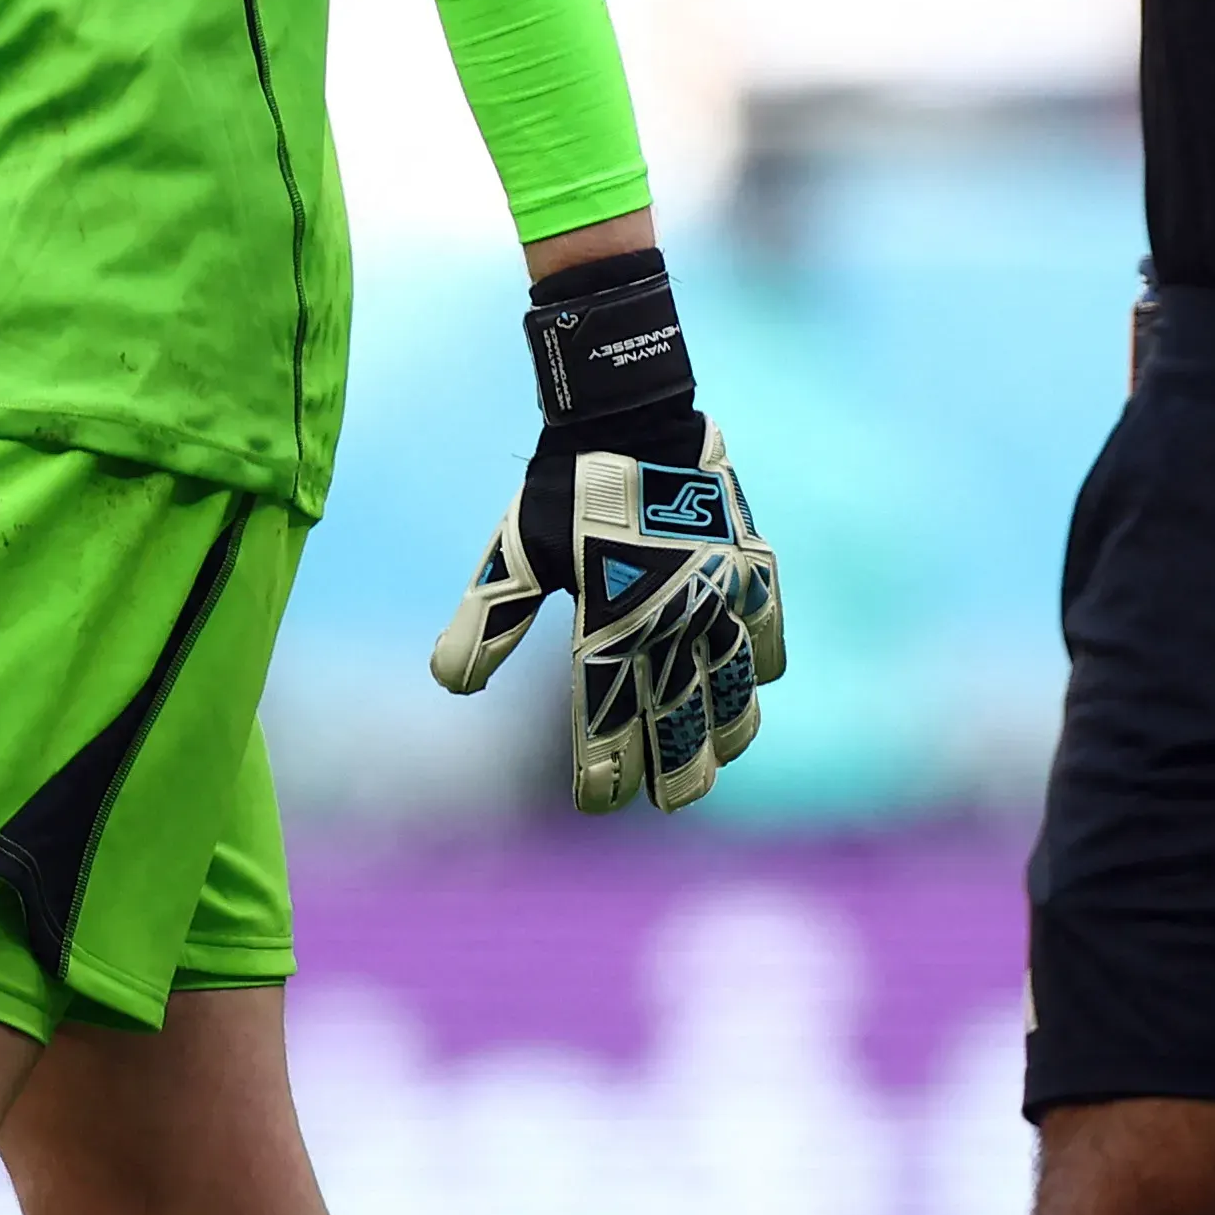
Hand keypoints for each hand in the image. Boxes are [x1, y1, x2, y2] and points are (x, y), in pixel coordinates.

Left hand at [429, 415, 787, 813]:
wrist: (632, 411)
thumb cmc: (566, 484)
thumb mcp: (515, 552)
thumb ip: (488, 622)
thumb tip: (447, 683)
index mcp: (612, 622)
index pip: (609, 718)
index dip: (604, 769)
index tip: (599, 803)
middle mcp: (673, 619)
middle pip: (681, 720)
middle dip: (677, 769)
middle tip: (671, 799)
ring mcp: (719, 594)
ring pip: (733, 688)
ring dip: (726, 730)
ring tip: (719, 757)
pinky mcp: (749, 566)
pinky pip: (766, 632)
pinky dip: (760, 663)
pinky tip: (753, 680)